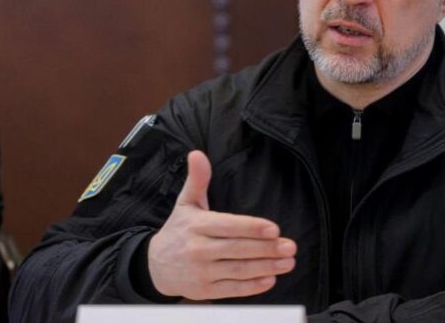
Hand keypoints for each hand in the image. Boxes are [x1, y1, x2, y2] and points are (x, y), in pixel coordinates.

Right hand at [148, 150, 296, 299]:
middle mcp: (198, 249)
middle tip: (290, 247)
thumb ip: (197, 180)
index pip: (227, 226)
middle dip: (266, 249)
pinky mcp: (204, 290)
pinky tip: (270, 279)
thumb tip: (197, 154)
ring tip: (287, 262)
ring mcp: (201, 272)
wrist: (154, 266)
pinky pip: (232, 289)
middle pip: (237, 249)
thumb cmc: (178, 230)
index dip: (251, 228)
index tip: (274, 229)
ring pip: (238, 270)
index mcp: (197, 225)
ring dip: (265, 267)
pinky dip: (252, 286)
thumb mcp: (185, 203)